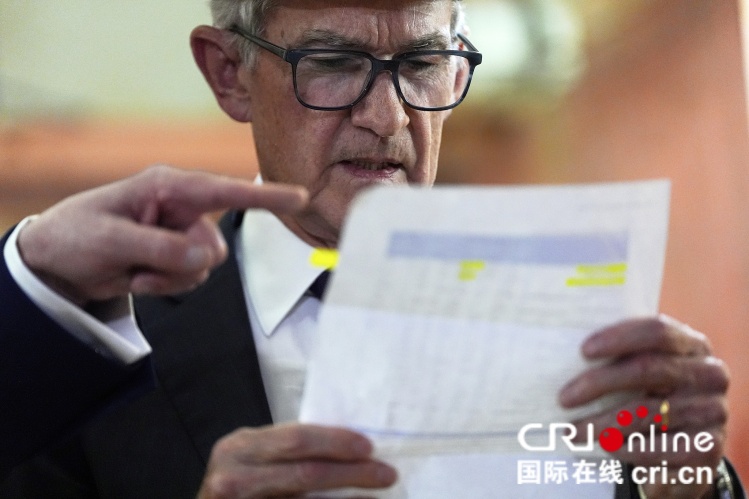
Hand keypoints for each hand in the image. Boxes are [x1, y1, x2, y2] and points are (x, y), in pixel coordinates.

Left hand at [17, 165, 307, 305]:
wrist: (55, 260)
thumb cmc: (76, 235)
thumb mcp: (111, 241)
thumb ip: (161, 249)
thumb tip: (207, 258)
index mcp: (167, 188)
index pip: (225, 191)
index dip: (265, 197)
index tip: (301, 198)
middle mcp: (180, 208)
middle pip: (213, 246)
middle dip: (182, 263)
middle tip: (143, 264)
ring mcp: (179, 233)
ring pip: (205, 266)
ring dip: (170, 278)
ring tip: (134, 270)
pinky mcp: (174, 256)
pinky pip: (191, 279)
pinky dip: (165, 286)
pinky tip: (137, 277)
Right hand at [197, 423, 396, 498]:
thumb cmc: (238, 484)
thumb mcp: (253, 457)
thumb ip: (287, 450)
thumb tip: (348, 446)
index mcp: (240, 447)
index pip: (296, 439)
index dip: (336, 442)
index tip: (368, 447)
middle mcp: (234, 477)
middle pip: (305, 473)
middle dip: (351, 473)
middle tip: (386, 473)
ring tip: (376, 495)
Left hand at [559, 315, 728, 498]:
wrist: (686, 447)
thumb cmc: (651, 397)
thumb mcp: (642, 374)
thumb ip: (619, 359)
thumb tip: (562, 354)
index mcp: (692, 345)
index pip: (657, 331)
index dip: (620, 338)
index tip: (583, 351)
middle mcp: (709, 374)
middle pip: (648, 369)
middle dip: (598, 383)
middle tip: (564, 398)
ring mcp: (713, 411)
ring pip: (646, 413)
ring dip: (602, 423)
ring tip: (572, 430)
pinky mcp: (709, 449)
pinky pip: (657, 448)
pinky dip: (625, 448)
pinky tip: (605, 447)